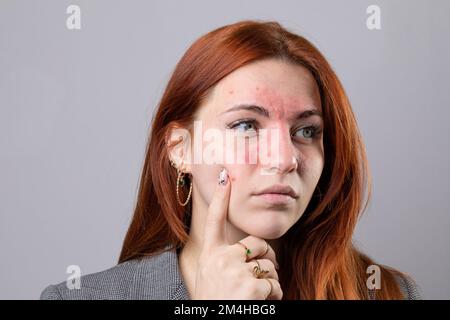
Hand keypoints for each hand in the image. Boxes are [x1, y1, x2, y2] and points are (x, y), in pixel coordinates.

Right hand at [192, 168, 282, 299]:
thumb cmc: (216, 302)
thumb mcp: (211, 279)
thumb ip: (222, 262)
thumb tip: (247, 253)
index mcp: (209, 257)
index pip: (215, 222)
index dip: (221, 199)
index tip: (226, 177)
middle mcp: (220, 260)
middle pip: (258, 245)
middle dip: (267, 259)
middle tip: (261, 278)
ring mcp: (235, 272)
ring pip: (269, 267)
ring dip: (270, 284)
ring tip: (253, 299)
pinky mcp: (251, 286)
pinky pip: (275, 286)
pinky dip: (274, 298)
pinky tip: (258, 306)